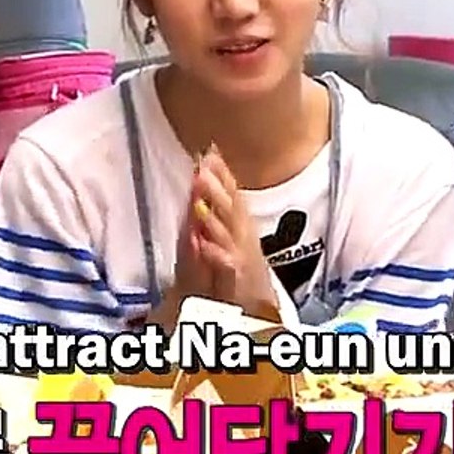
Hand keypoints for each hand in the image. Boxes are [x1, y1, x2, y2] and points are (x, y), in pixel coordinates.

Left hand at [188, 149, 282, 320]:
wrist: (254, 302)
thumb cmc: (238, 264)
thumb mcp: (227, 232)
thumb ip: (216, 206)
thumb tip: (201, 174)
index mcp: (240, 222)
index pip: (232, 192)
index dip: (222, 172)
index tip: (210, 151)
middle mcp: (243, 235)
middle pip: (231, 208)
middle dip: (217, 187)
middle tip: (202, 167)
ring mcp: (241, 255)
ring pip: (228, 233)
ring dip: (213, 216)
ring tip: (200, 202)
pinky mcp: (237, 278)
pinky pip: (225, 264)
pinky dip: (214, 253)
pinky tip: (201, 243)